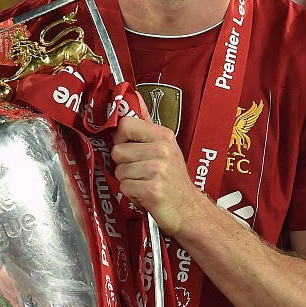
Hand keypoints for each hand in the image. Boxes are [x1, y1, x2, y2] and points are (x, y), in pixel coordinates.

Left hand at [111, 98, 204, 235]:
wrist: (188, 209)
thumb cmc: (173, 179)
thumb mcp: (165, 146)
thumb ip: (146, 124)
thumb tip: (134, 97)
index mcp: (163, 135)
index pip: (125, 124)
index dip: (121, 139)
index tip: (130, 149)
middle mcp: (162, 149)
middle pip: (117, 151)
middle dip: (124, 165)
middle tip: (141, 172)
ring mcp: (157, 169)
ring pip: (119, 171)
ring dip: (128, 181)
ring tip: (145, 183)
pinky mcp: (152, 189)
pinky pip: (124, 187)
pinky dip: (131, 194)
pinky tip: (145, 194)